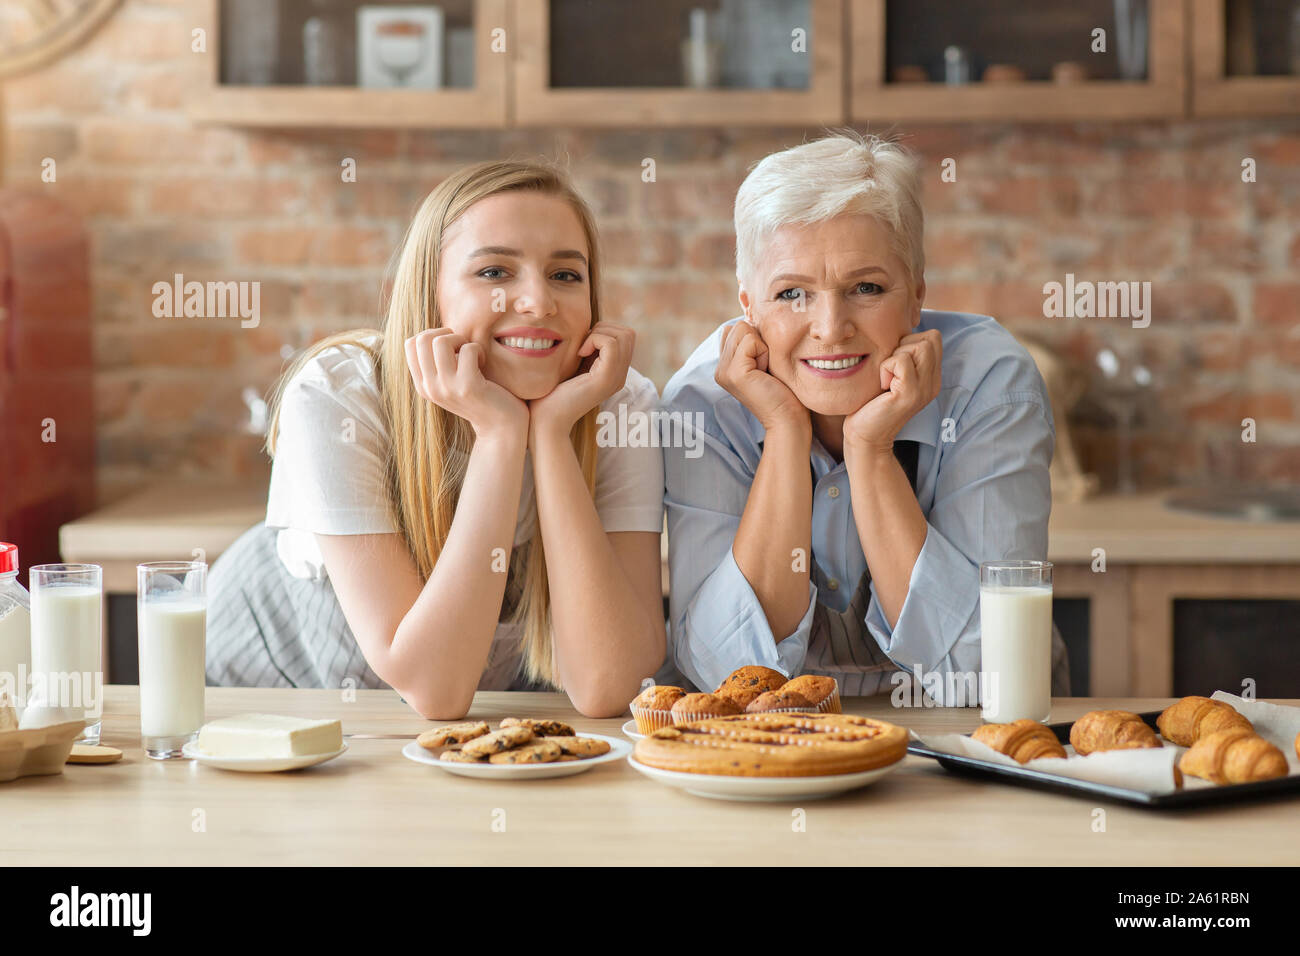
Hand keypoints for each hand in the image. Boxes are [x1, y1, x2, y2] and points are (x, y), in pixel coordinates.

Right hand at [404, 329, 527, 440]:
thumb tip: (434, 331)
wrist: (501, 427)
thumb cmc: (480, 397)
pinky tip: (483, 363)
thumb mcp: (451, 381)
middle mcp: (430, 388)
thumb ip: (438, 362)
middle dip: (446, 334)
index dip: (432, 335)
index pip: (411, 344)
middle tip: (462, 346)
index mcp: (423, 385)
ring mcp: (447, 388)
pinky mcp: (468, 386)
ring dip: (461, 340)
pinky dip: (479, 349)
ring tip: (472, 353)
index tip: (450, 346)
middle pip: (422, 339)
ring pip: (440, 341)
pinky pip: (468, 349)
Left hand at [529, 322, 634, 438]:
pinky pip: (611, 344)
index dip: (604, 330)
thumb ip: (585, 351)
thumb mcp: (573, 366)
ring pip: (623, 336)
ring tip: (581, 350)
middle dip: (604, 328)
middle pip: (628, 334)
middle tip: (583, 344)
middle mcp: (620, 376)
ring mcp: (616, 378)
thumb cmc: (551, 395)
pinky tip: (579, 354)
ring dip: (598, 333)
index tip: (583, 344)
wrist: (547, 421)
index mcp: (614, 373)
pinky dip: (594, 340)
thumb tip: (587, 328)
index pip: (625, 337)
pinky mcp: (606, 379)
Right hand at [714, 320, 807, 430]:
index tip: (764, 363)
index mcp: (725, 365)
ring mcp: (723, 371)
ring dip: (762, 346)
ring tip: (766, 371)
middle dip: (759, 341)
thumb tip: (751, 313)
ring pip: (743, 329)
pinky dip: (764, 352)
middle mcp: (719, 368)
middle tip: (766, 369)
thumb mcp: (765, 359)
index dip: (756, 339)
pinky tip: (766, 373)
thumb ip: (753, 341)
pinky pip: (751, 340)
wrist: (788, 419)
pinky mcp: (733, 373)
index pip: (735, 328)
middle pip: (738, 325)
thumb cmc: (784, 390)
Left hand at [843, 329, 941, 455]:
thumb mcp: (890, 374)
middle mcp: (933, 382)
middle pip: (930, 338)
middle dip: (904, 345)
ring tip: (886, 378)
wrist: (864, 436)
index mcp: (930, 376)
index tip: (893, 361)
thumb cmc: (870, 402)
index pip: (933, 338)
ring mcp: (925, 389)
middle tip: (889, 369)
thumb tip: (897, 327)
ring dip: (895, 356)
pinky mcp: (911, 394)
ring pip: (919, 346)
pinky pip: (901, 361)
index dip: (910, 340)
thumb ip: (900, 355)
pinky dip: (886, 368)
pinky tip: (882, 386)